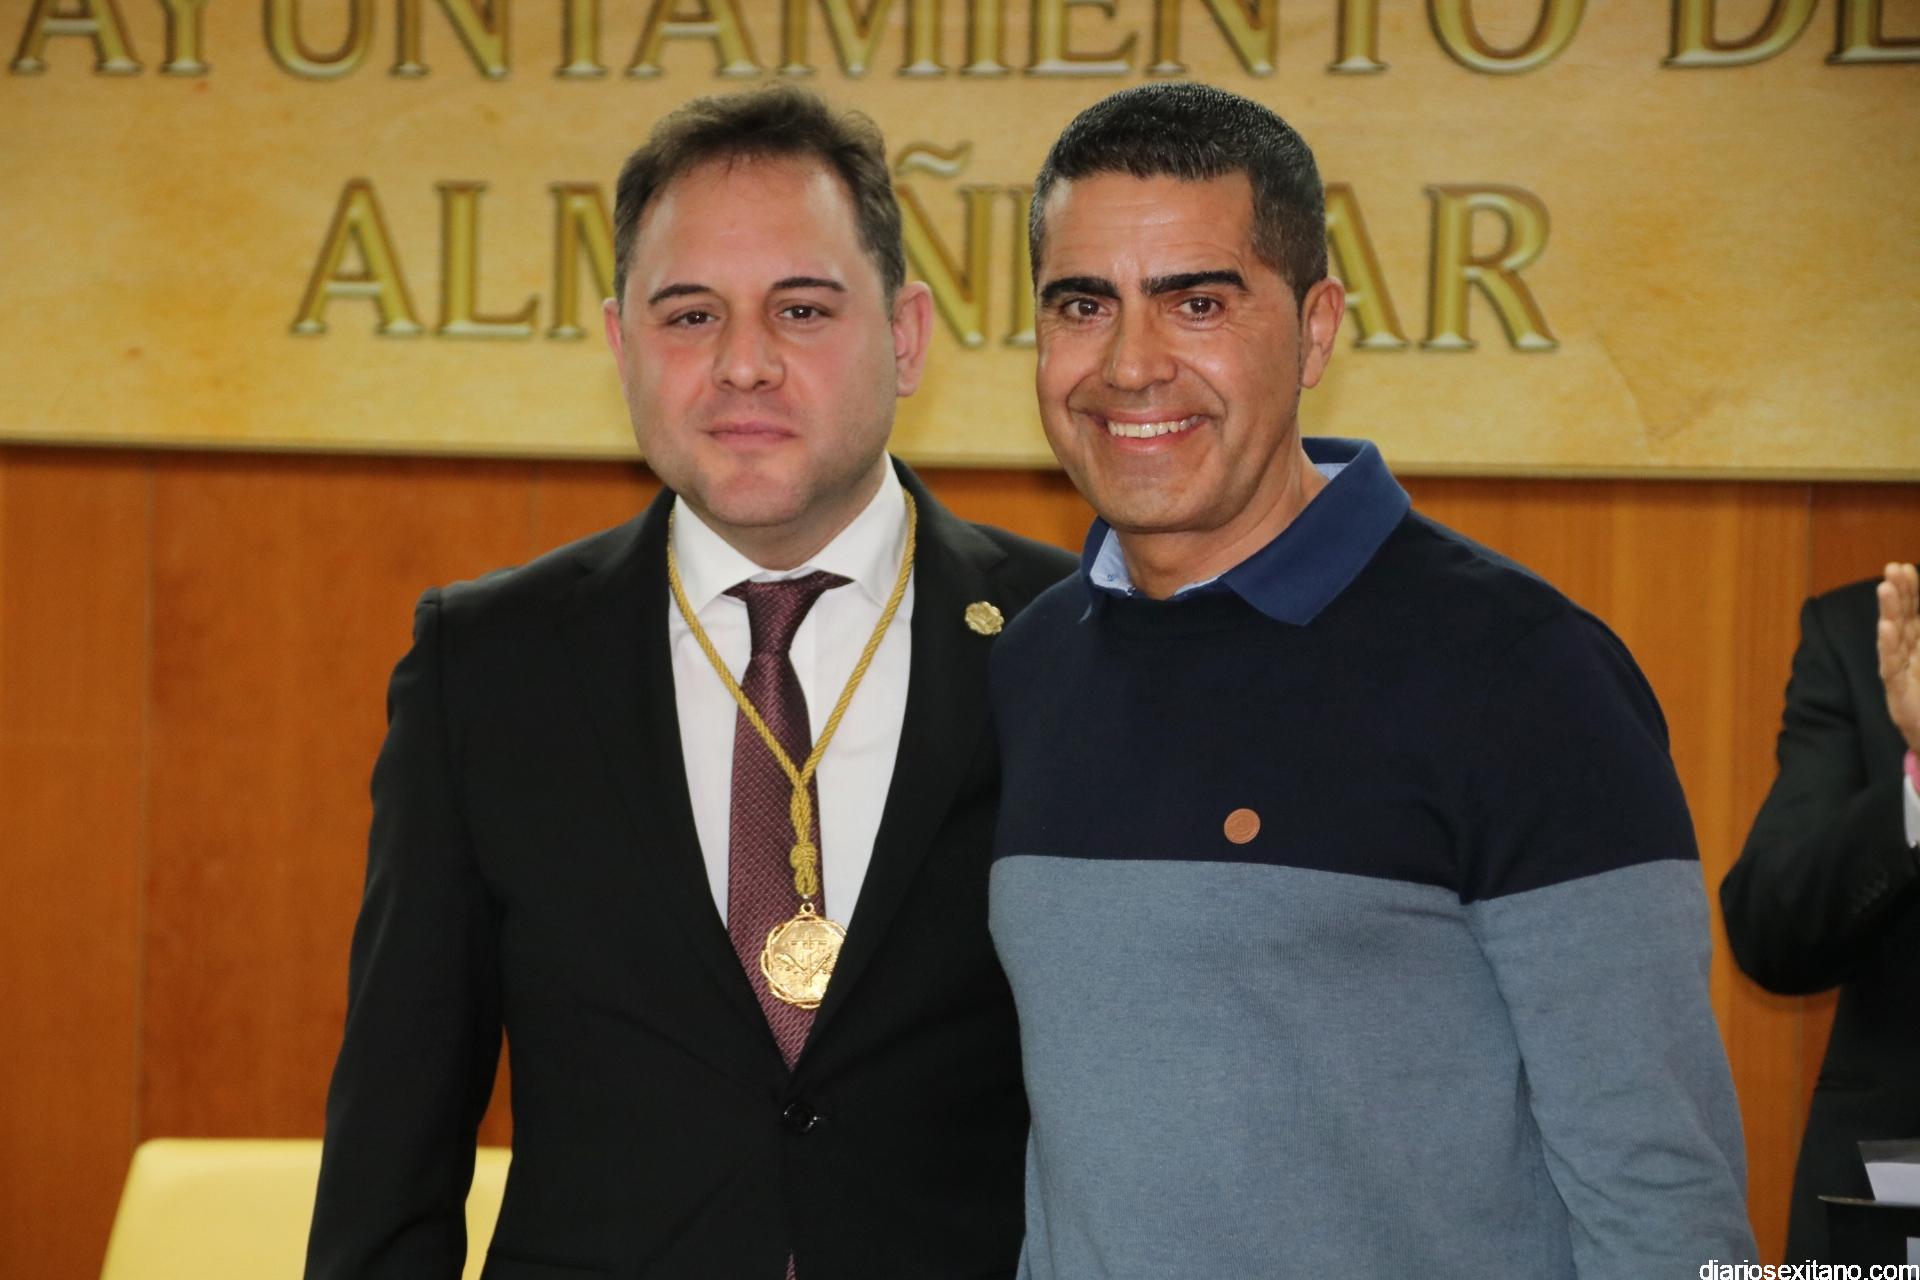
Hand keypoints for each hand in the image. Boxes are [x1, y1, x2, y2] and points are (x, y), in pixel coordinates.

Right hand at [1878, 561, 1919, 755]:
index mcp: (1919, 644)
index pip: (1914, 610)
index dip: (1911, 589)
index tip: (1905, 567)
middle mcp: (1907, 653)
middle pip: (1902, 617)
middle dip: (1898, 592)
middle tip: (1893, 568)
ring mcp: (1900, 670)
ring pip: (1893, 636)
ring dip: (1889, 611)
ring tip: (1885, 589)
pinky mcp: (1897, 690)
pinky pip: (1891, 664)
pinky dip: (1888, 645)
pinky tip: (1885, 628)